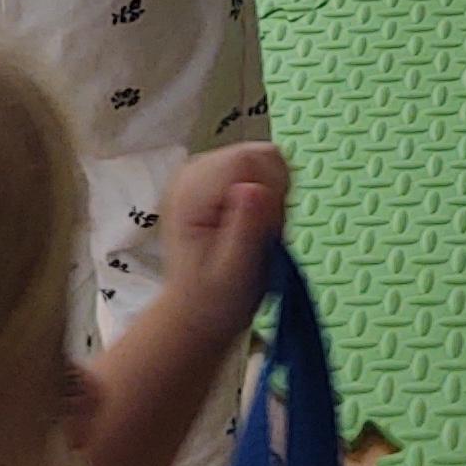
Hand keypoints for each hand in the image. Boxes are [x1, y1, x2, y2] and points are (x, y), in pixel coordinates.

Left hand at [156, 144, 291, 349]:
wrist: (198, 311)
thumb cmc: (214, 300)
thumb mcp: (235, 273)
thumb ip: (246, 229)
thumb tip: (255, 187)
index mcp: (190, 192)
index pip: (248, 160)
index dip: (271, 191)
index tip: (266, 229)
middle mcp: (193, 172)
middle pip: (259, 155)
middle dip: (274, 194)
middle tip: (262, 234)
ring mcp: (205, 171)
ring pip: (265, 159)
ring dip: (274, 195)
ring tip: (257, 232)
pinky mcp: (218, 177)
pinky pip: (262, 168)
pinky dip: (271, 195)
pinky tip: (255, 223)